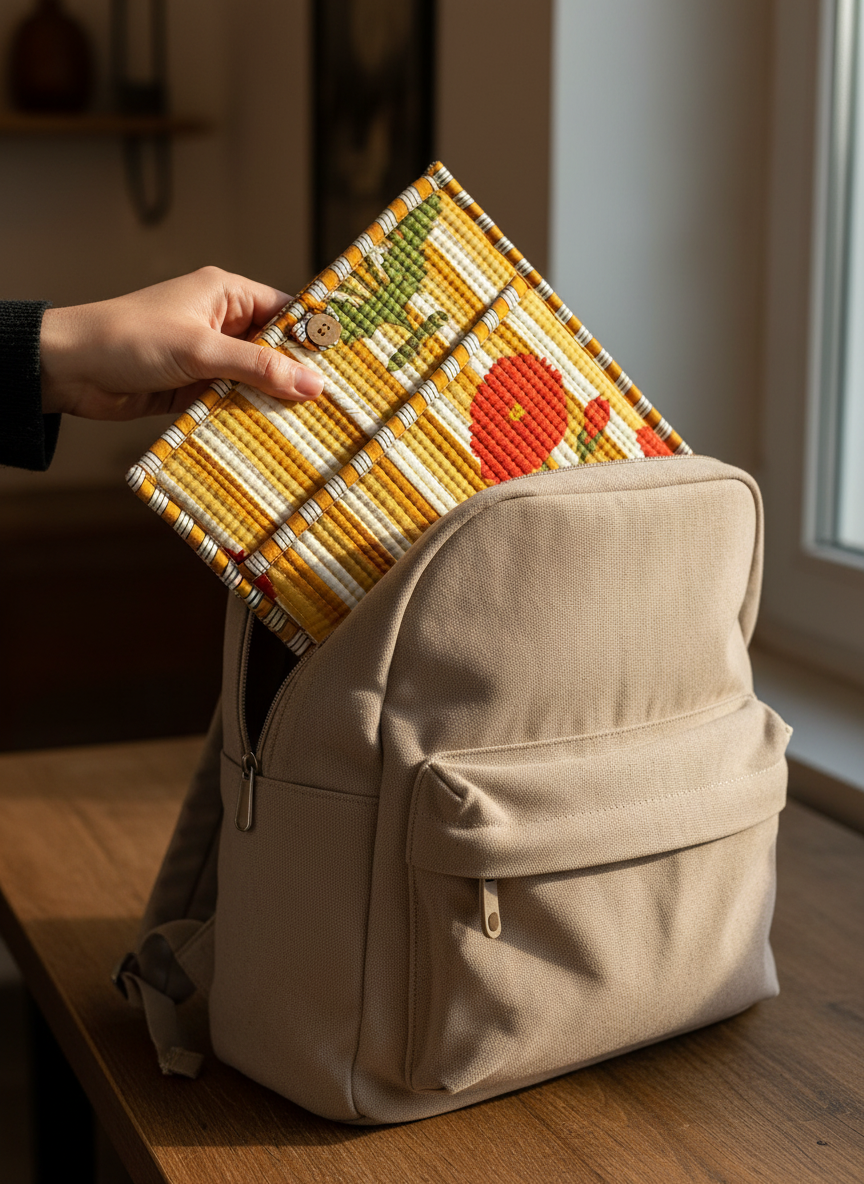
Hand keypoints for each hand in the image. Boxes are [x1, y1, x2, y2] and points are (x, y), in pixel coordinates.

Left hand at [39, 266, 324, 419]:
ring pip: (256, 380)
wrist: (70, 368)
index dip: (315, 338)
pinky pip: (234, 402)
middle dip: (300, 376)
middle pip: (276, 351)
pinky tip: (275, 438)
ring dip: (275, 402)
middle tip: (338, 404)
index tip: (348, 365)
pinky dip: (250, 417)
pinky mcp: (195, 388)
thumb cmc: (131, 339)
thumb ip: (258, 367)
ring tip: (316, 427)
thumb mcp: (201, 350)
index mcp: (227, 294)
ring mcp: (209, 358)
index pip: (287, 312)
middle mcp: (222, 323)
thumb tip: (313, 384)